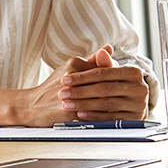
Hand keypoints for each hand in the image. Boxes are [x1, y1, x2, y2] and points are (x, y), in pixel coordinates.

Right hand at [0, 46, 147, 125]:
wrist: (31, 106)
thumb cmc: (52, 87)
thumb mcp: (71, 69)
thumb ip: (92, 60)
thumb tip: (109, 49)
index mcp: (74, 64)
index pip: (104, 71)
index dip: (119, 78)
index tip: (131, 83)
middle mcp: (72, 78)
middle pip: (105, 85)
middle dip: (121, 92)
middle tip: (136, 96)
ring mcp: (71, 96)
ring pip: (102, 101)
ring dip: (116, 105)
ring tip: (127, 108)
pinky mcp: (70, 112)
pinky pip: (94, 115)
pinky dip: (107, 117)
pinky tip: (116, 119)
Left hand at [57, 45, 148, 120]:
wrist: (130, 106)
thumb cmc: (114, 84)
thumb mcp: (108, 73)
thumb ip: (103, 63)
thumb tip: (103, 50)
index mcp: (134, 72)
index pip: (103, 73)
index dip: (81, 77)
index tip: (64, 80)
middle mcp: (140, 88)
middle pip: (104, 89)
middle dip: (80, 92)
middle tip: (61, 94)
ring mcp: (139, 105)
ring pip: (106, 104)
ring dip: (84, 104)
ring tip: (67, 104)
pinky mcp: (134, 120)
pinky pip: (111, 119)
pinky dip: (94, 116)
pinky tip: (80, 114)